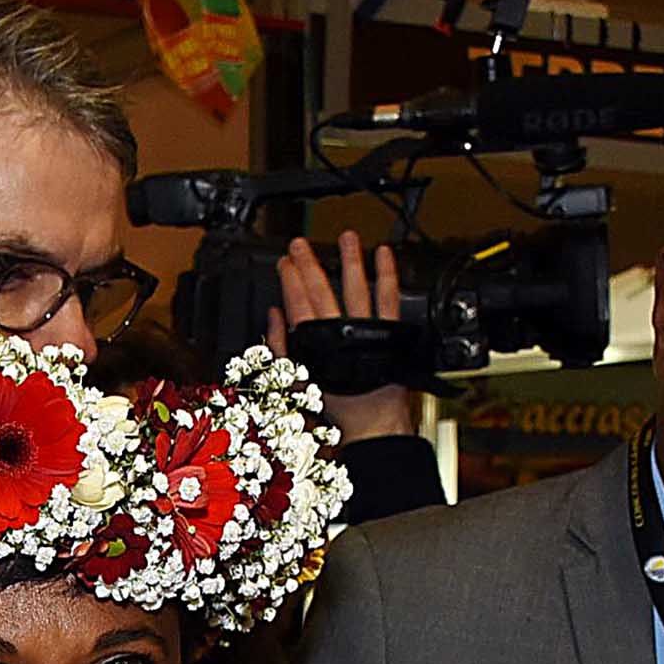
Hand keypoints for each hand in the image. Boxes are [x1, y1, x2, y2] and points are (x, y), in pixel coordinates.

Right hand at [268, 231, 413, 442]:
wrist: (371, 425)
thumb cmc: (337, 408)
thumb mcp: (297, 381)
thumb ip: (282, 348)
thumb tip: (274, 318)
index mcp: (315, 344)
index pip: (297, 302)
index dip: (289, 279)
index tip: (284, 262)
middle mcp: (339, 333)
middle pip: (320, 291)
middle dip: (308, 264)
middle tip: (299, 244)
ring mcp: (365, 331)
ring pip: (354, 288)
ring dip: (348, 260)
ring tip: (346, 238)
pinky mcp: (388, 333)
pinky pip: (388, 299)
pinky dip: (386, 275)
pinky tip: (384, 255)